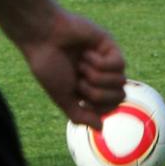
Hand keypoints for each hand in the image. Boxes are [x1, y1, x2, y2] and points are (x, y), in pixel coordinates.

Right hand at [20, 9, 125, 129]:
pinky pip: (120, 64)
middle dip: (97, 93)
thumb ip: (80, 115)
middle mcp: (100, 75)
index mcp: (89, 89)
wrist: (43, 37)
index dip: (98, 107)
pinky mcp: (109, 45)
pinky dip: (101, 63)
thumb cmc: (49, 66)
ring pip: (121, 81)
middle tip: (79, 80)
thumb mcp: (62, 97)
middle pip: (119, 96)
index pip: (110, 107)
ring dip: (97, 77)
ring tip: (81, 65)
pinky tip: (87, 54)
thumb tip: (101, 127)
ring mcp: (106, 60)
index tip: (79, 97)